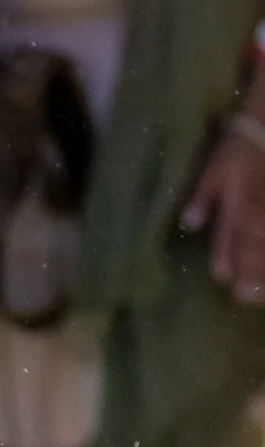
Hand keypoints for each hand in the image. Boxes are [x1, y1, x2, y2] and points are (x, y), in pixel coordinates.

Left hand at [183, 114, 264, 306]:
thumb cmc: (236, 150)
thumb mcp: (214, 170)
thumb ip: (202, 198)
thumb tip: (188, 224)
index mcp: (237, 200)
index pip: (231, 231)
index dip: (226, 253)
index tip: (222, 277)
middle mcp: (257, 208)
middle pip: (255, 244)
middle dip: (249, 270)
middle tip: (244, 295)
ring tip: (259, 294)